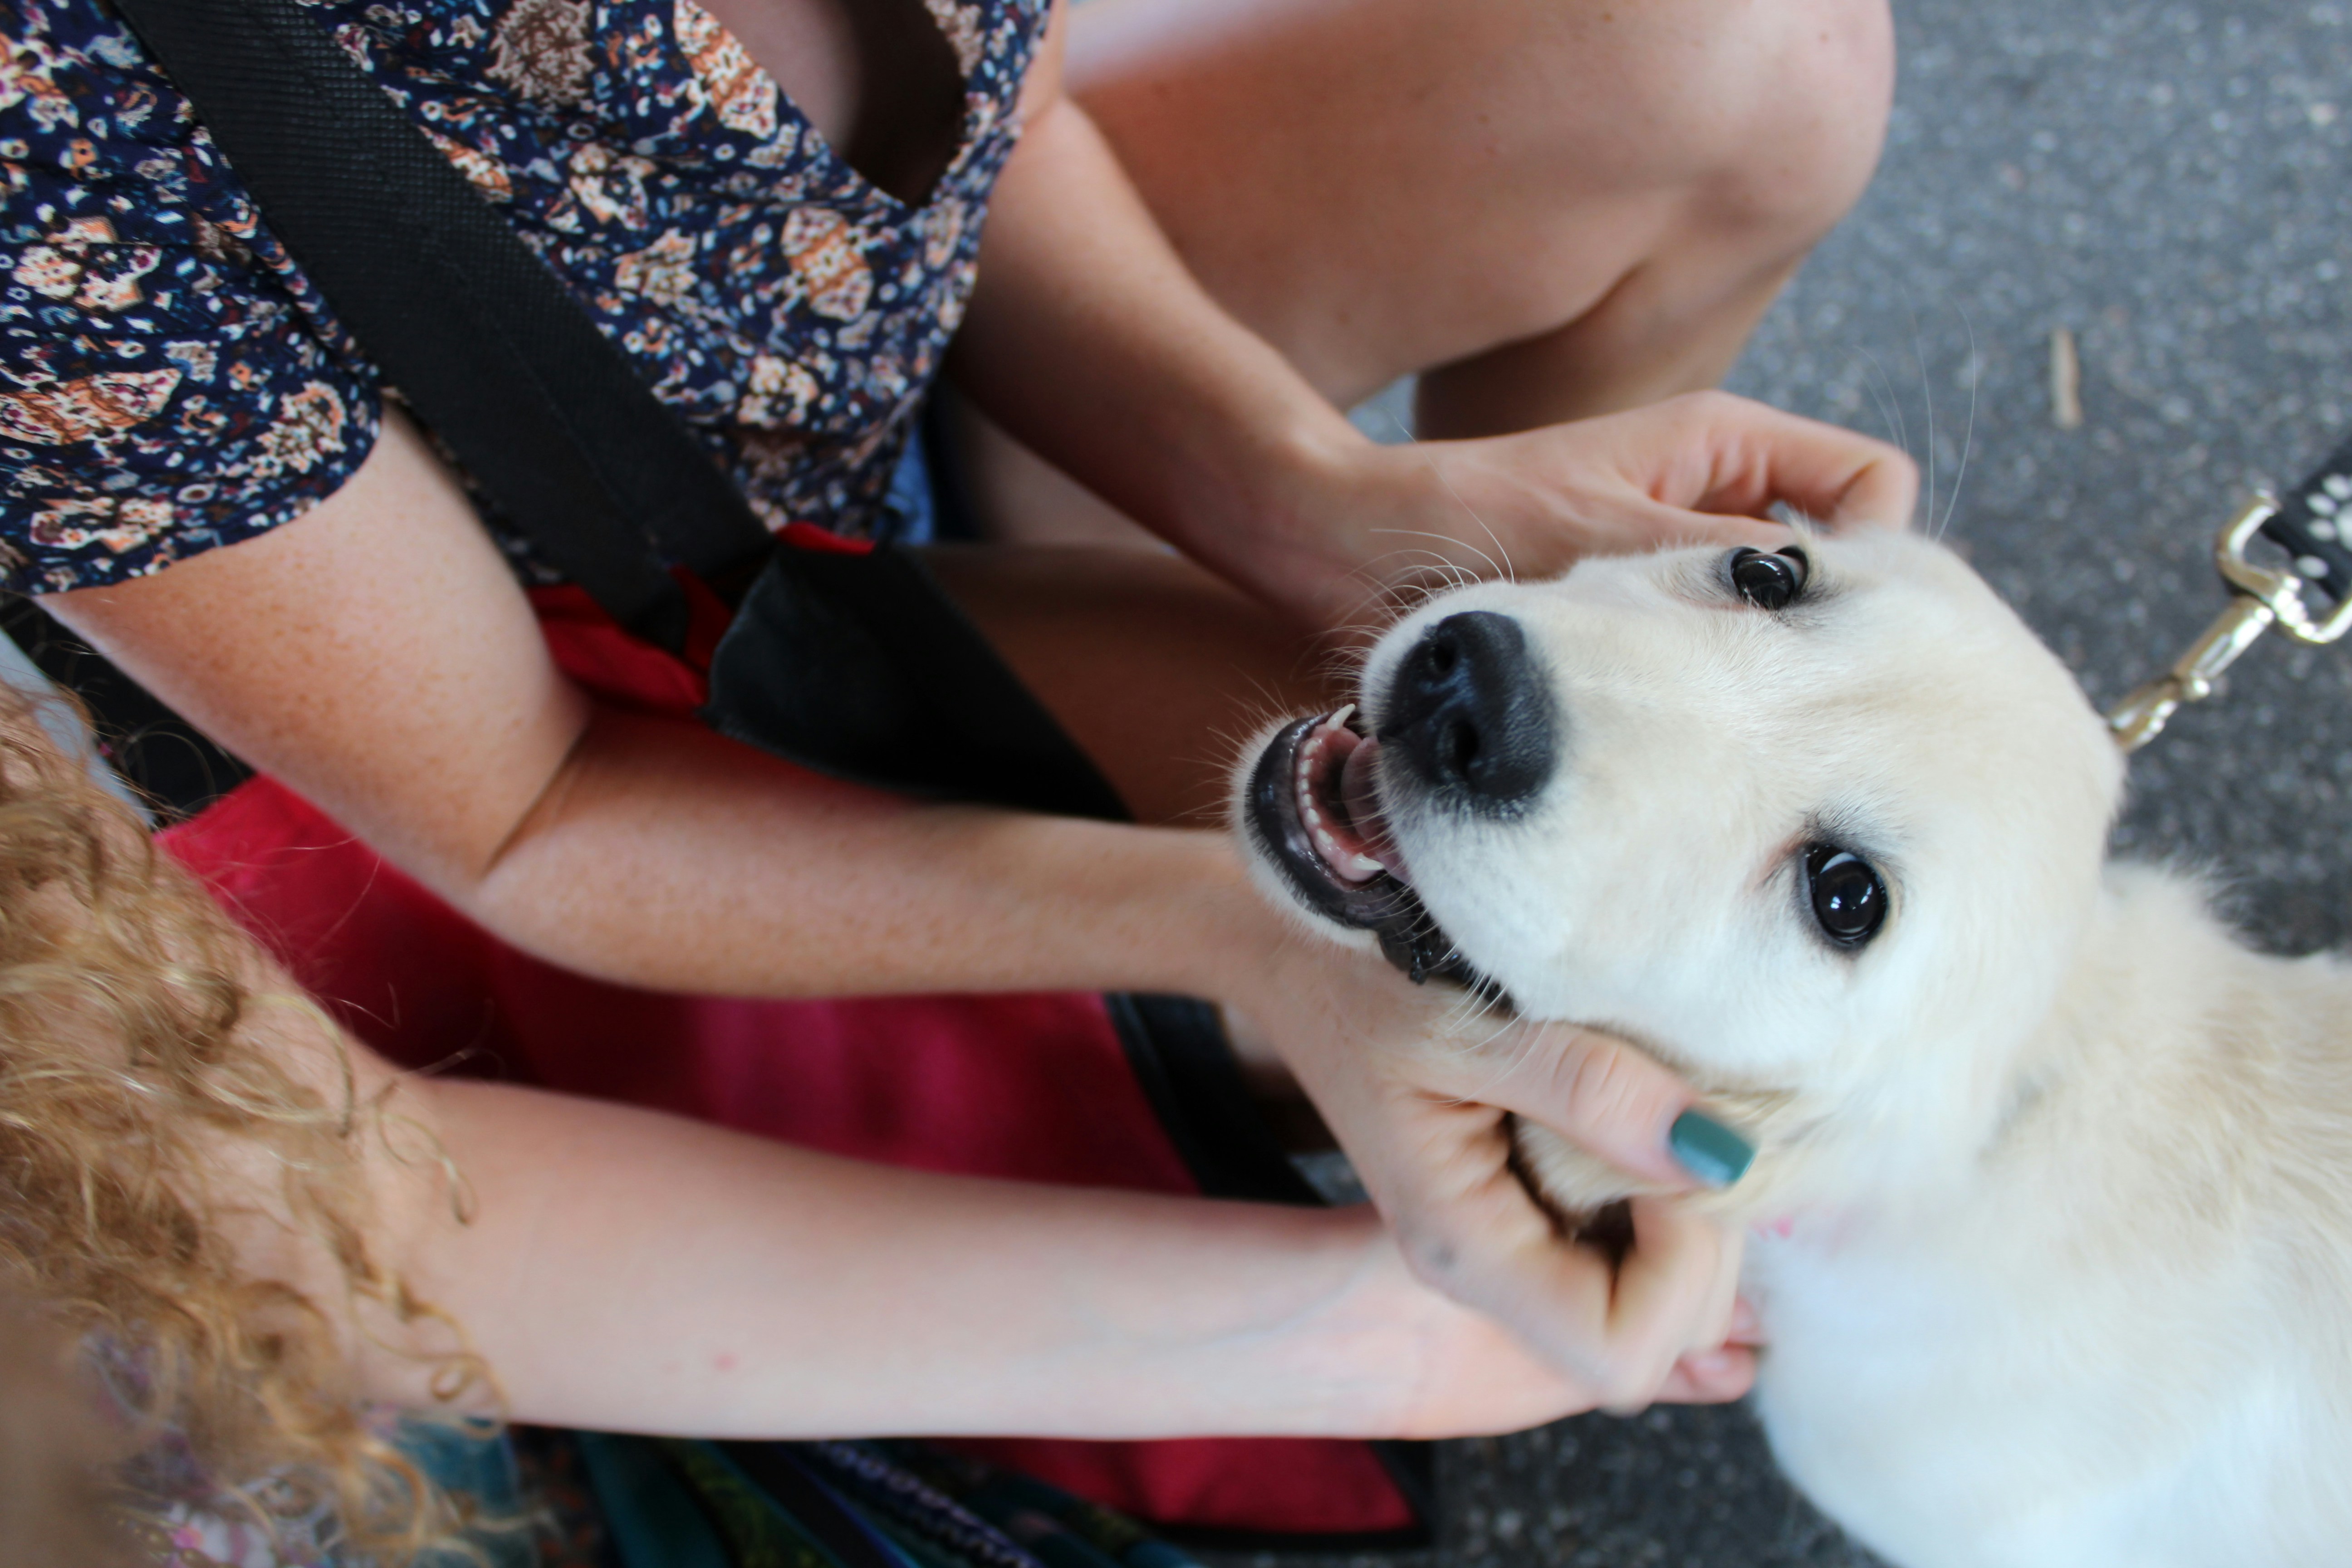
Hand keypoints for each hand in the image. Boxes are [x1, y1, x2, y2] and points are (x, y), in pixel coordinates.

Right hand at [1226, 928, 1751, 1411]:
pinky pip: (1633, 1246)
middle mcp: (1488, 1271)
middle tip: (1682, 1130)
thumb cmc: (1360, 981)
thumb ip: (1587, 1090)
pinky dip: (1668, 1194)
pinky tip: (1643, 1124)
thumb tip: (1717, 1155)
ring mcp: (1509, 1246)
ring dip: (1692, 1216)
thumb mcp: (1464, 1024)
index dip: (1683, 1269)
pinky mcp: (1528, 1210)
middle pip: (1657, 1339)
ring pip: (1659, 1297)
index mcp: (1464, 1248)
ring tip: (1662, 1119)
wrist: (1298, 956)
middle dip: (1703, 1244)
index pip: (1619, 1355)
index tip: (1674, 1161)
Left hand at [1262, 391, 1917, 628]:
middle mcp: (1718, 489)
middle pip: (1839, 553)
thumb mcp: (1617, 541)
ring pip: (1775, 611)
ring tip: (1691, 687)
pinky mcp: (1642, 600)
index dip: (1872, 548)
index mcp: (1729, 441)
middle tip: (1765, 676)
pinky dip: (1697, 674)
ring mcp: (1683, 546)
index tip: (1818, 615)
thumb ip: (1735, 565)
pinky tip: (1653, 702)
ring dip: (1747, 653)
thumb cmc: (1474, 521)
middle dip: (1816, 616)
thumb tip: (1839, 603)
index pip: (1874, 483)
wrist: (1358, 548)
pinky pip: (1711, 640)